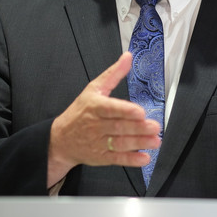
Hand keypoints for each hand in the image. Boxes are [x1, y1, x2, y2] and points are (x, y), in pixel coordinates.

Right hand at [47, 52, 161, 186]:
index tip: (140, 111)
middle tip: (155, 126)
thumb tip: (128, 57)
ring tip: (155, 141)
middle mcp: (95, 125)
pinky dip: (131, 160)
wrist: (60, 139)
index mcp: (94, 107)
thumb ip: (113, 74)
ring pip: (120, 143)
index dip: (125, 111)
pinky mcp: (101, 157)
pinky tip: (144, 157)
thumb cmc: (80, 111)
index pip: (110, 109)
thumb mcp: (94, 89)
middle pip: (118, 127)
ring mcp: (98, 143)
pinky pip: (117, 159)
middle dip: (138, 128)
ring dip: (139, 143)